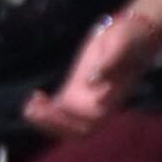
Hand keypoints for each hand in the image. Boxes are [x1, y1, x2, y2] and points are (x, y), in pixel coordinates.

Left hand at [23, 14, 154, 142]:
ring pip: (64, 121)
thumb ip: (110, 63)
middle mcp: (98, 103)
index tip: (53, 109)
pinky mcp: (76, 89)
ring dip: (45, 119)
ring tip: (29, 105)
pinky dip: (45, 108)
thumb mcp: (121, 45)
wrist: (132, 31)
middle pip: (74, 130)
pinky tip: (35, 96)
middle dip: (52, 124)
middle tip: (32, 110)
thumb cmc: (131, 38)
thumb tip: (94, 80)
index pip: (90, 125)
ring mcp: (86, 97)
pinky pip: (59, 108)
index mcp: (111, 98)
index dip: (70, 123)